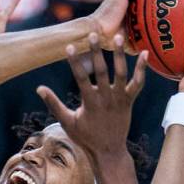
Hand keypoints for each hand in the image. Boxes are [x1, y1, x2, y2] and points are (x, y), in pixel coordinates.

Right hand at [37, 34, 147, 158]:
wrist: (108, 150)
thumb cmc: (85, 137)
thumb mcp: (67, 121)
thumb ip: (54, 104)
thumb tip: (39, 88)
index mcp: (89, 102)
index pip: (80, 78)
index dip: (75, 62)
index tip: (70, 47)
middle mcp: (105, 98)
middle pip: (101, 71)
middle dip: (96, 52)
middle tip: (93, 34)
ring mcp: (119, 99)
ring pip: (121, 73)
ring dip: (119, 55)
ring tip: (118, 36)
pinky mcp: (129, 101)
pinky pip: (138, 83)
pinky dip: (141, 68)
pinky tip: (144, 53)